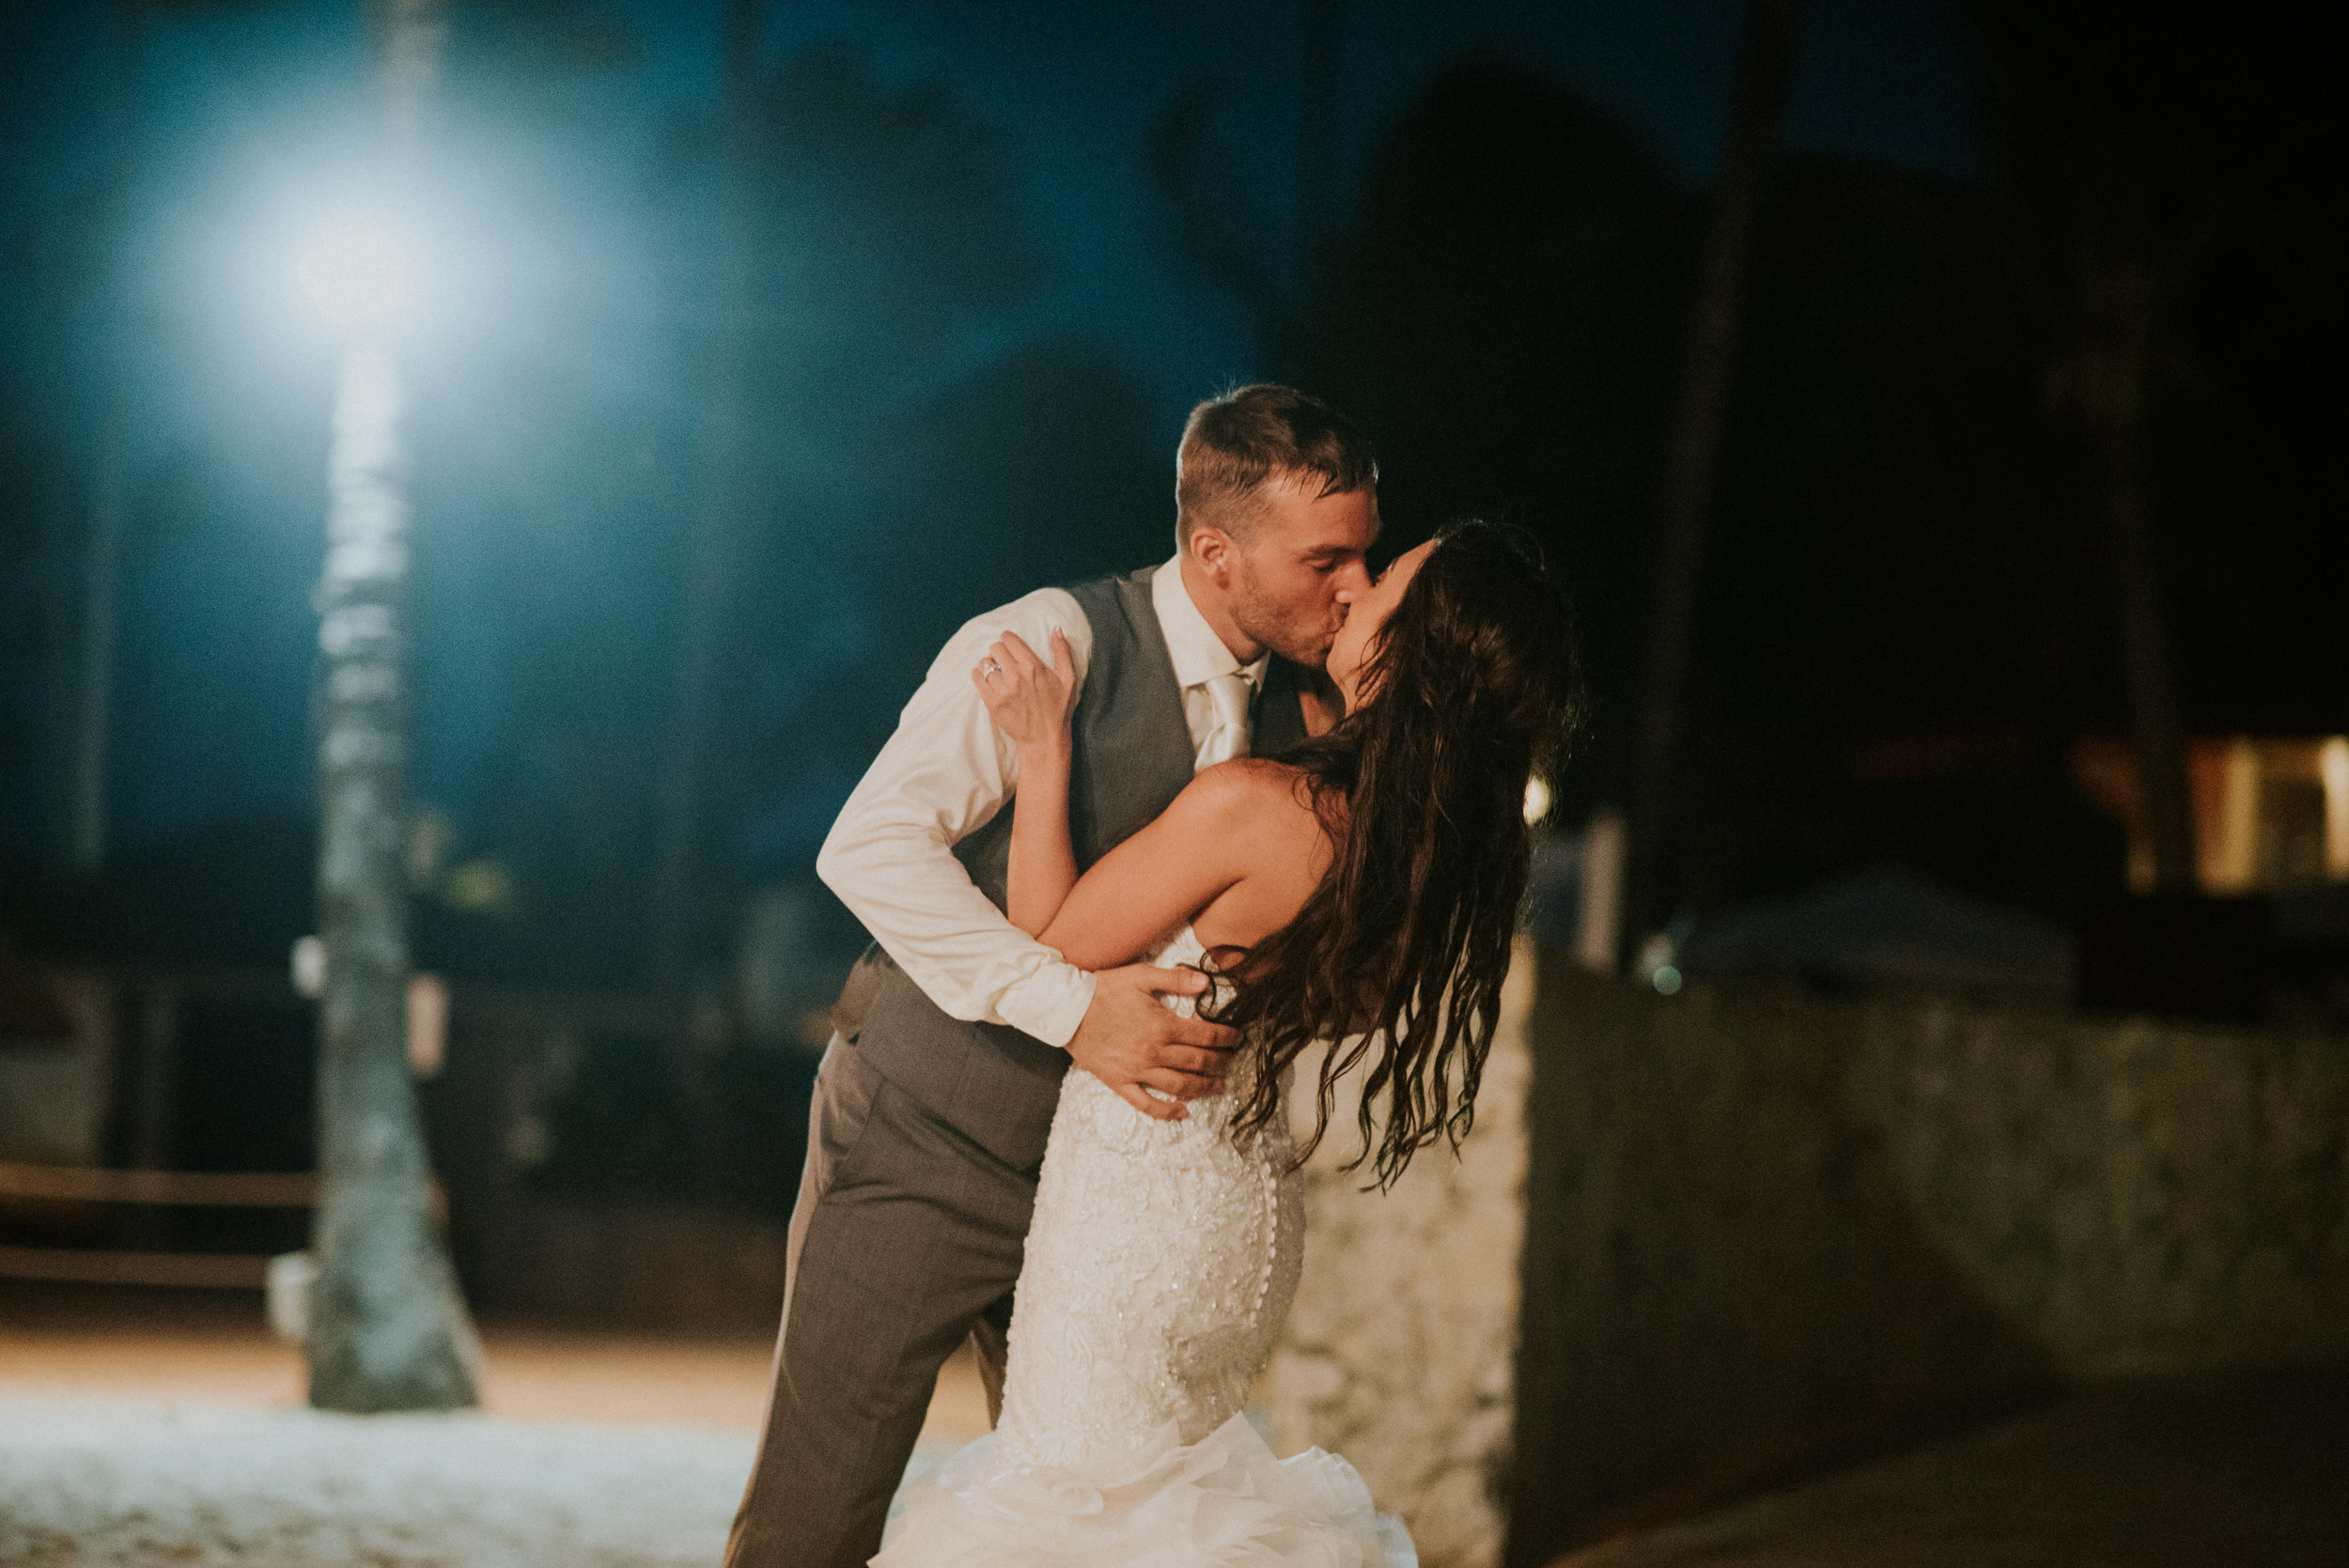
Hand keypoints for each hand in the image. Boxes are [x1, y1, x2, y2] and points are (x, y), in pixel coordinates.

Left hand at [972, 628, 1076, 749]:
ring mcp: (1003, 690)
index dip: (1008, 639)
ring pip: (985, 663)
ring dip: (990, 664)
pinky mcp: (993, 703)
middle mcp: (1016, 676)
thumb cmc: (1058, 708)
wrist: (1044, 738)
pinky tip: (988, 679)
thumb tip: (1057, 629)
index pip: (1009, 639)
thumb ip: (1062, 652)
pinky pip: (977, 678)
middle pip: (995, 648)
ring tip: (997, 671)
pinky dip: (979, 675)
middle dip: (999, 651)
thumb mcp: (1069, 679)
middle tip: (1004, 659)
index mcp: (1033, 667)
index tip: (1010, 644)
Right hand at [1064, 963, 1237, 1121]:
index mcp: (1163, 1025)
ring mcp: (1137, 1070)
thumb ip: (1176, 979)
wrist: (1067, 1009)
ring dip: (1203, 1088)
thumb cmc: (1104, 989)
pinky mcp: (1120, 1082)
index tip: (1238, 1039)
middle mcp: (1154, 1052)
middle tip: (1232, 1061)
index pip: (1206, 1036)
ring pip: (1179, 1085)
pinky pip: (1146, 1103)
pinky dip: (1166, 1112)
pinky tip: (1182, 1113)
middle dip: (1220, 1062)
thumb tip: (1207, 983)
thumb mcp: (1141, 975)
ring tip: (1218, 1086)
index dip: (1226, 1038)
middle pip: (1198, 1062)